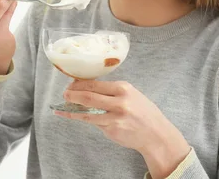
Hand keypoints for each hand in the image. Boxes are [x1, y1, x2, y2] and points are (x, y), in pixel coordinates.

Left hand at [56, 80, 190, 176]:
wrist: (156, 134)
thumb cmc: (143, 112)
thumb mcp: (131, 95)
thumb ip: (112, 92)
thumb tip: (89, 88)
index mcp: (123, 89)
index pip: (95, 84)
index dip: (80, 84)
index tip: (71, 84)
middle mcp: (119, 102)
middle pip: (89, 97)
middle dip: (73, 95)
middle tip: (64, 94)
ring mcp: (115, 118)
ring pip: (88, 113)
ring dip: (73, 110)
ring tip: (63, 107)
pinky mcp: (112, 131)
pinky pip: (95, 124)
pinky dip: (85, 119)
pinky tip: (75, 117)